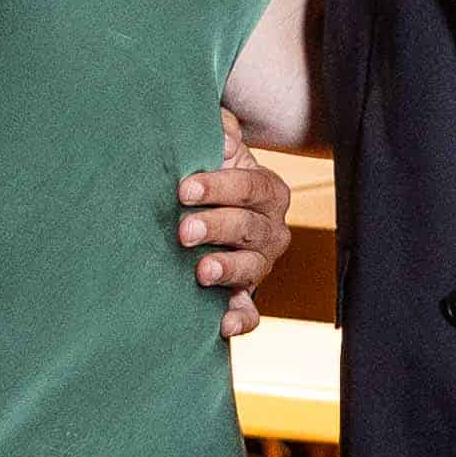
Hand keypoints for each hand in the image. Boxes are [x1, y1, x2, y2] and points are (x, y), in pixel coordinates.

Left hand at [177, 139, 295, 317]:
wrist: (204, 215)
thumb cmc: (209, 178)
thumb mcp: (217, 150)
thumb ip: (221, 131)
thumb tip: (223, 132)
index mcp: (268, 192)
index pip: (250, 187)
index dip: (219, 187)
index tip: (184, 189)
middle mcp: (271, 230)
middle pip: (250, 228)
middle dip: (217, 227)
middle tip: (184, 230)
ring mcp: (260, 265)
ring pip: (253, 268)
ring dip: (228, 269)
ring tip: (202, 270)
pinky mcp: (245, 296)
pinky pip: (251, 314)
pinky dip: (240, 320)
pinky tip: (222, 325)